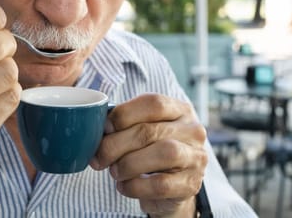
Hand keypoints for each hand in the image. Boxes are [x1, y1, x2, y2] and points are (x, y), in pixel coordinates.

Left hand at [90, 94, 207, 217]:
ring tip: (114, 171)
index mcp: (180, 110)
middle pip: (151, 131)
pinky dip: (135, 186)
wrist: (171, 187)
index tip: (104, 128)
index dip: (124, 114)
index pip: (154, 103)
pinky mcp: (190, 185)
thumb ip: (125, 123)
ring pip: (163, 154)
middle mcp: (193, 130)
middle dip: (116, 145)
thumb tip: (95, 127)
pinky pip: (161, 184)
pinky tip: (124, 186)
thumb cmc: (150, 152)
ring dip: (128, 164)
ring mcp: (196, 157)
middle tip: (99, 157)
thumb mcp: (142, 131)